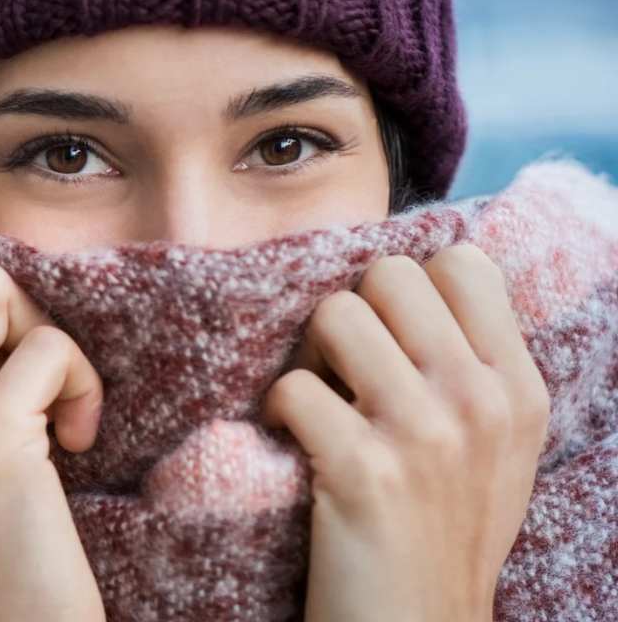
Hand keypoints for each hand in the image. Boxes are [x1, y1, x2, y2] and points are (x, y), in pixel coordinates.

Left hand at [262, 244, 550, 621]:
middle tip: (341, 369)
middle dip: (352, 313)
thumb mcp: (496, 446)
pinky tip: (290, 444)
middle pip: (388, 275)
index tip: (391, 336)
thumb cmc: (444, 531)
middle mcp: (479, 401)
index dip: (409, 288)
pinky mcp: (362, 470)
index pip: (463, 262)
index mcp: (517, 388)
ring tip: (317, 403)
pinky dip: (276, 411)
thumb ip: (471, 365)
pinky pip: (292, 386)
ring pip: (335, 315)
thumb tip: (412, 281)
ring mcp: (423, 434)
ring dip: (308, 356)